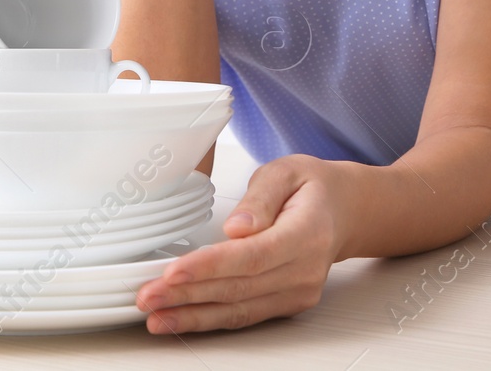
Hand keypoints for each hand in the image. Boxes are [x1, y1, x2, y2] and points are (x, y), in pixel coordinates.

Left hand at [135, 155, 349, 333]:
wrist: (343, 212)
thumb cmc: (311, 188)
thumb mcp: (285, 172)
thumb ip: (260, 198)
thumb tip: (236, 228)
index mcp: (307, 233)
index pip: (253, 256)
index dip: (210, 267)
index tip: (173, 273)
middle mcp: (305, 271)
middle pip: (239, 289)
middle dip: (188, 296)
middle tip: (147, 297)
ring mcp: (298, 293)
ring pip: (239, 310)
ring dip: (193, 316)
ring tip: (155, 316)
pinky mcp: (286, 304)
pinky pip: (245, 316)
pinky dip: (209, 319)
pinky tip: (181, 319)